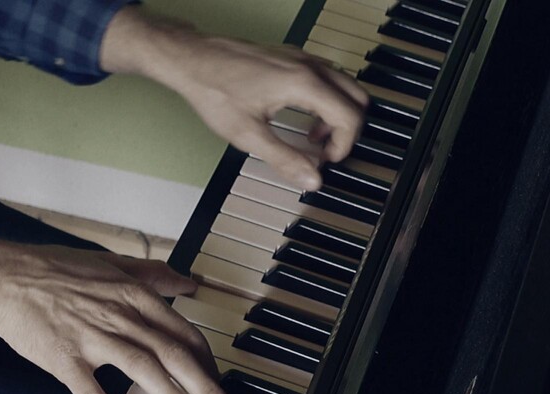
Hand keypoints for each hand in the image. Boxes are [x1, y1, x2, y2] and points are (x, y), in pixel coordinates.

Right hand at [0, 233, 238, 393]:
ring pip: (146, 371)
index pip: (184, 332)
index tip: (218, 383)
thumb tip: (188, 280)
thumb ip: (152, 273)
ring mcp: (93, 338)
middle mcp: (121, 315)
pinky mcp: (66, 359)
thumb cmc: (52, 269)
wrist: (3, 276)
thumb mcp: (110, 262)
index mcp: (134, 294)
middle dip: (207, 388)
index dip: (207, 362)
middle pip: (176, 354)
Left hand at [101, 7, 368, 191]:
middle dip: (348, 130)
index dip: (344, 145)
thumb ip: (285, 159)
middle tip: (327, 152)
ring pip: (344, 86)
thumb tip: (312, 179)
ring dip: (338, 114)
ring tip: (313, 138)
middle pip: (356, 98)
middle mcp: (308, 66)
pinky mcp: (292, 57)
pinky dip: (327, 100)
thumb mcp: (248, 134)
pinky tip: (303, 117)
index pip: (349, 116)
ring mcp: (302, 58)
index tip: (327, 161)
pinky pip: (327, 78)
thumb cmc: (214, 89)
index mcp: (303, 84)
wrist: (192, 59)